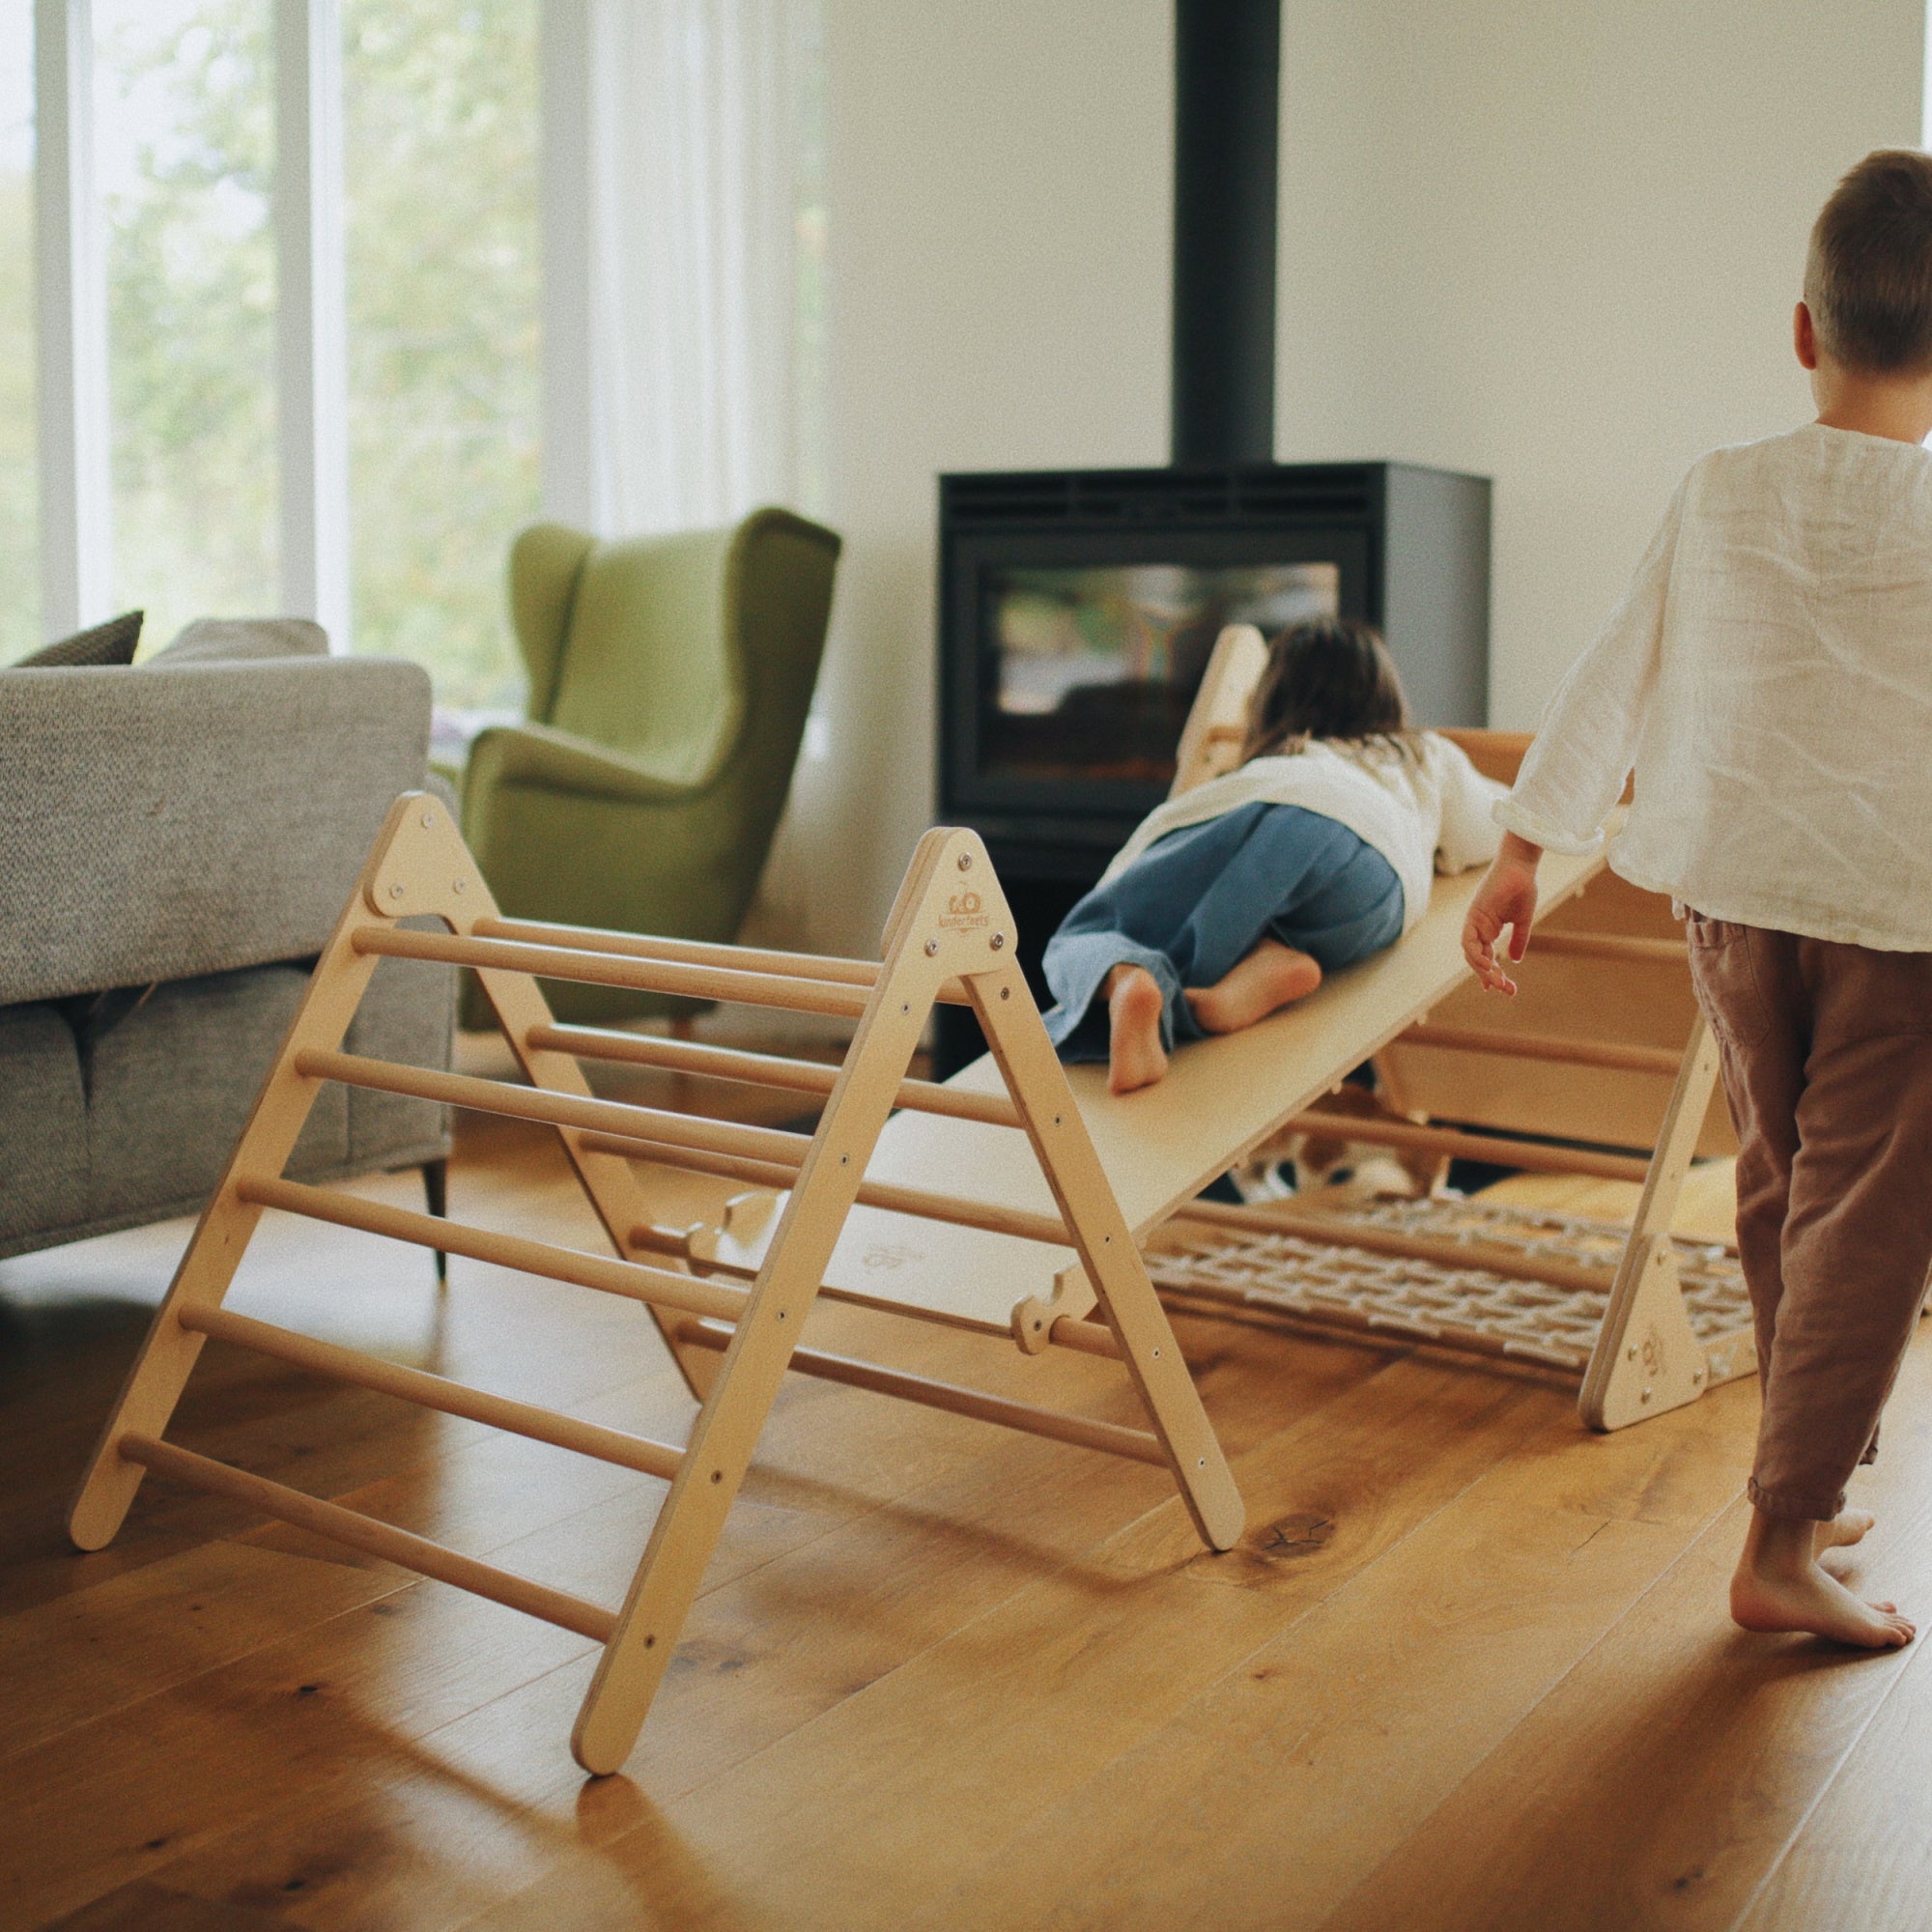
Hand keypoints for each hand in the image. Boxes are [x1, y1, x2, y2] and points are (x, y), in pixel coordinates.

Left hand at [1462, 836, 1541, 994]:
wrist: (1521, 867)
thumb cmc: (1522, 888)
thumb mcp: (1522, 921)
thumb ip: (1518, 940)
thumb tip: (1515, 960)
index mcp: (1489, 929)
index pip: (1486, 956)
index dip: (1491, 973)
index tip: (1502, 988)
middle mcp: (1478, 927)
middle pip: (1478, 958)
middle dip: (1491, 976)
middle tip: (1507, 989)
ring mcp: (1474, 922)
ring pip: (1471, 953)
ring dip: (1483, 969)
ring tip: (1498, 982)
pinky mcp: (1473, 915)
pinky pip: (1468, 940)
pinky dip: (1475, 954)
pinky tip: (1488, 966)